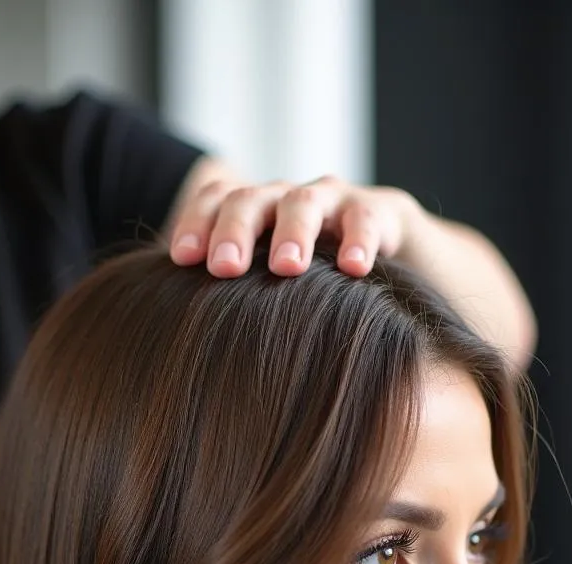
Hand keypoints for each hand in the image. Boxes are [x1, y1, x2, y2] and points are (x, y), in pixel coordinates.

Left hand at [169, 172, 422, 279]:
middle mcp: (282, 202)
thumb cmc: (309, 283)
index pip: (212, 203)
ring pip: (303, 203)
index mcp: (247, 215)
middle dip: (234, 231)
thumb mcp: (264, 288)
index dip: (195, 223)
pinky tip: (353, 268)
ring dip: (292, 233)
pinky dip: (359, 239)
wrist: (392, 256)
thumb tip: (179, 353)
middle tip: (224, 267)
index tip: (182, 259)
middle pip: (249, 201)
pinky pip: (366, 217)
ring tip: (286, 268)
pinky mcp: (378, 211)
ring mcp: (329, 203)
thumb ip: (225, 303)